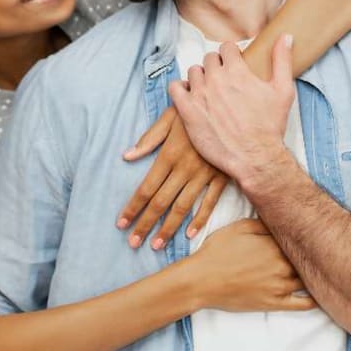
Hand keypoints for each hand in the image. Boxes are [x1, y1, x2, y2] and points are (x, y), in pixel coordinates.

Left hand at [119, 107, 229, 249]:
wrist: (230, 105)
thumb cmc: (195, 109)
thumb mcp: (169, 117)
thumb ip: (148, 139)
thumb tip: (127, 156)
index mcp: (168, 155)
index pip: (145, 189)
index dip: (132, 208)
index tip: (121, 224)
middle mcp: (184, 169)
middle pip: (160, 203)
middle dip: (145, 224)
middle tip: (133, 243)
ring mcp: (204, 175)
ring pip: (182, 207)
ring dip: (168, 228)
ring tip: (156, 245)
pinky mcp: (222, 176)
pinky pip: (209, 202)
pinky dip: (200, 219)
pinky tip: (190, 234)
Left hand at [169, 34, 294, 187]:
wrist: (254, 157)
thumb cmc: (270, 126)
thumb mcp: (283, 90)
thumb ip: (282, 60)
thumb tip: (285, 36)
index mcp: (237, 71)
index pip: (226, 48)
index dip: (231, 55)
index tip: (233, 65)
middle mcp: (216, 79)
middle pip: (209, 59)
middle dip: (217, 66)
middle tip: (223, 82)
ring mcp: (200, 94)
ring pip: (193, 72)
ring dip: (200, 78)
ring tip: (209, 91)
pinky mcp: (187, 111)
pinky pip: (175, 88)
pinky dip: (180, 89)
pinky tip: (190, 97)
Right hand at [191, 217, 315, 311]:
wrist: (201, 280)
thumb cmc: (216, 252)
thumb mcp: (237, 227)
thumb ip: (263, 223)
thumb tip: (281, 220)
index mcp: (273, 245)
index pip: (298, 240)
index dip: (304, 237)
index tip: (311, 235)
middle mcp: (281, 265)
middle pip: (306, 259)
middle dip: (312, 255)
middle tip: (321, 251)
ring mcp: (280, 286)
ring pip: (307, 279)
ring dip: (314, 274)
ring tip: (325, 270)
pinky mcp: (275, 303)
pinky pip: (303, 304)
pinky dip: (315, 300)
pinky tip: (321, 295)